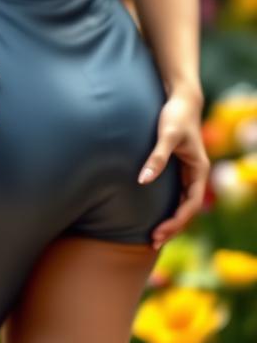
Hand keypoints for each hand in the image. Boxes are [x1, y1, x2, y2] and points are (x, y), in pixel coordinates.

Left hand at [138, 92, 208, 248]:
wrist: (180, 99)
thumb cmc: (175, 116)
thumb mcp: (166, 135)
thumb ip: (156, 158)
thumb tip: (143, 181)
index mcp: (199, 171)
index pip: (190, 206)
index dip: (175, 222)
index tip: (158, 233)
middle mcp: (196, 176)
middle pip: (187, 210)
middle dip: (172, 228)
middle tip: (152, 243)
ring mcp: (187, 173)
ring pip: (181, 204)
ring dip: (170, 221)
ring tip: (153, 237)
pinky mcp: (177, 168)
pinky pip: (174, 194)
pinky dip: (166, 207)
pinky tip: (153, 215)